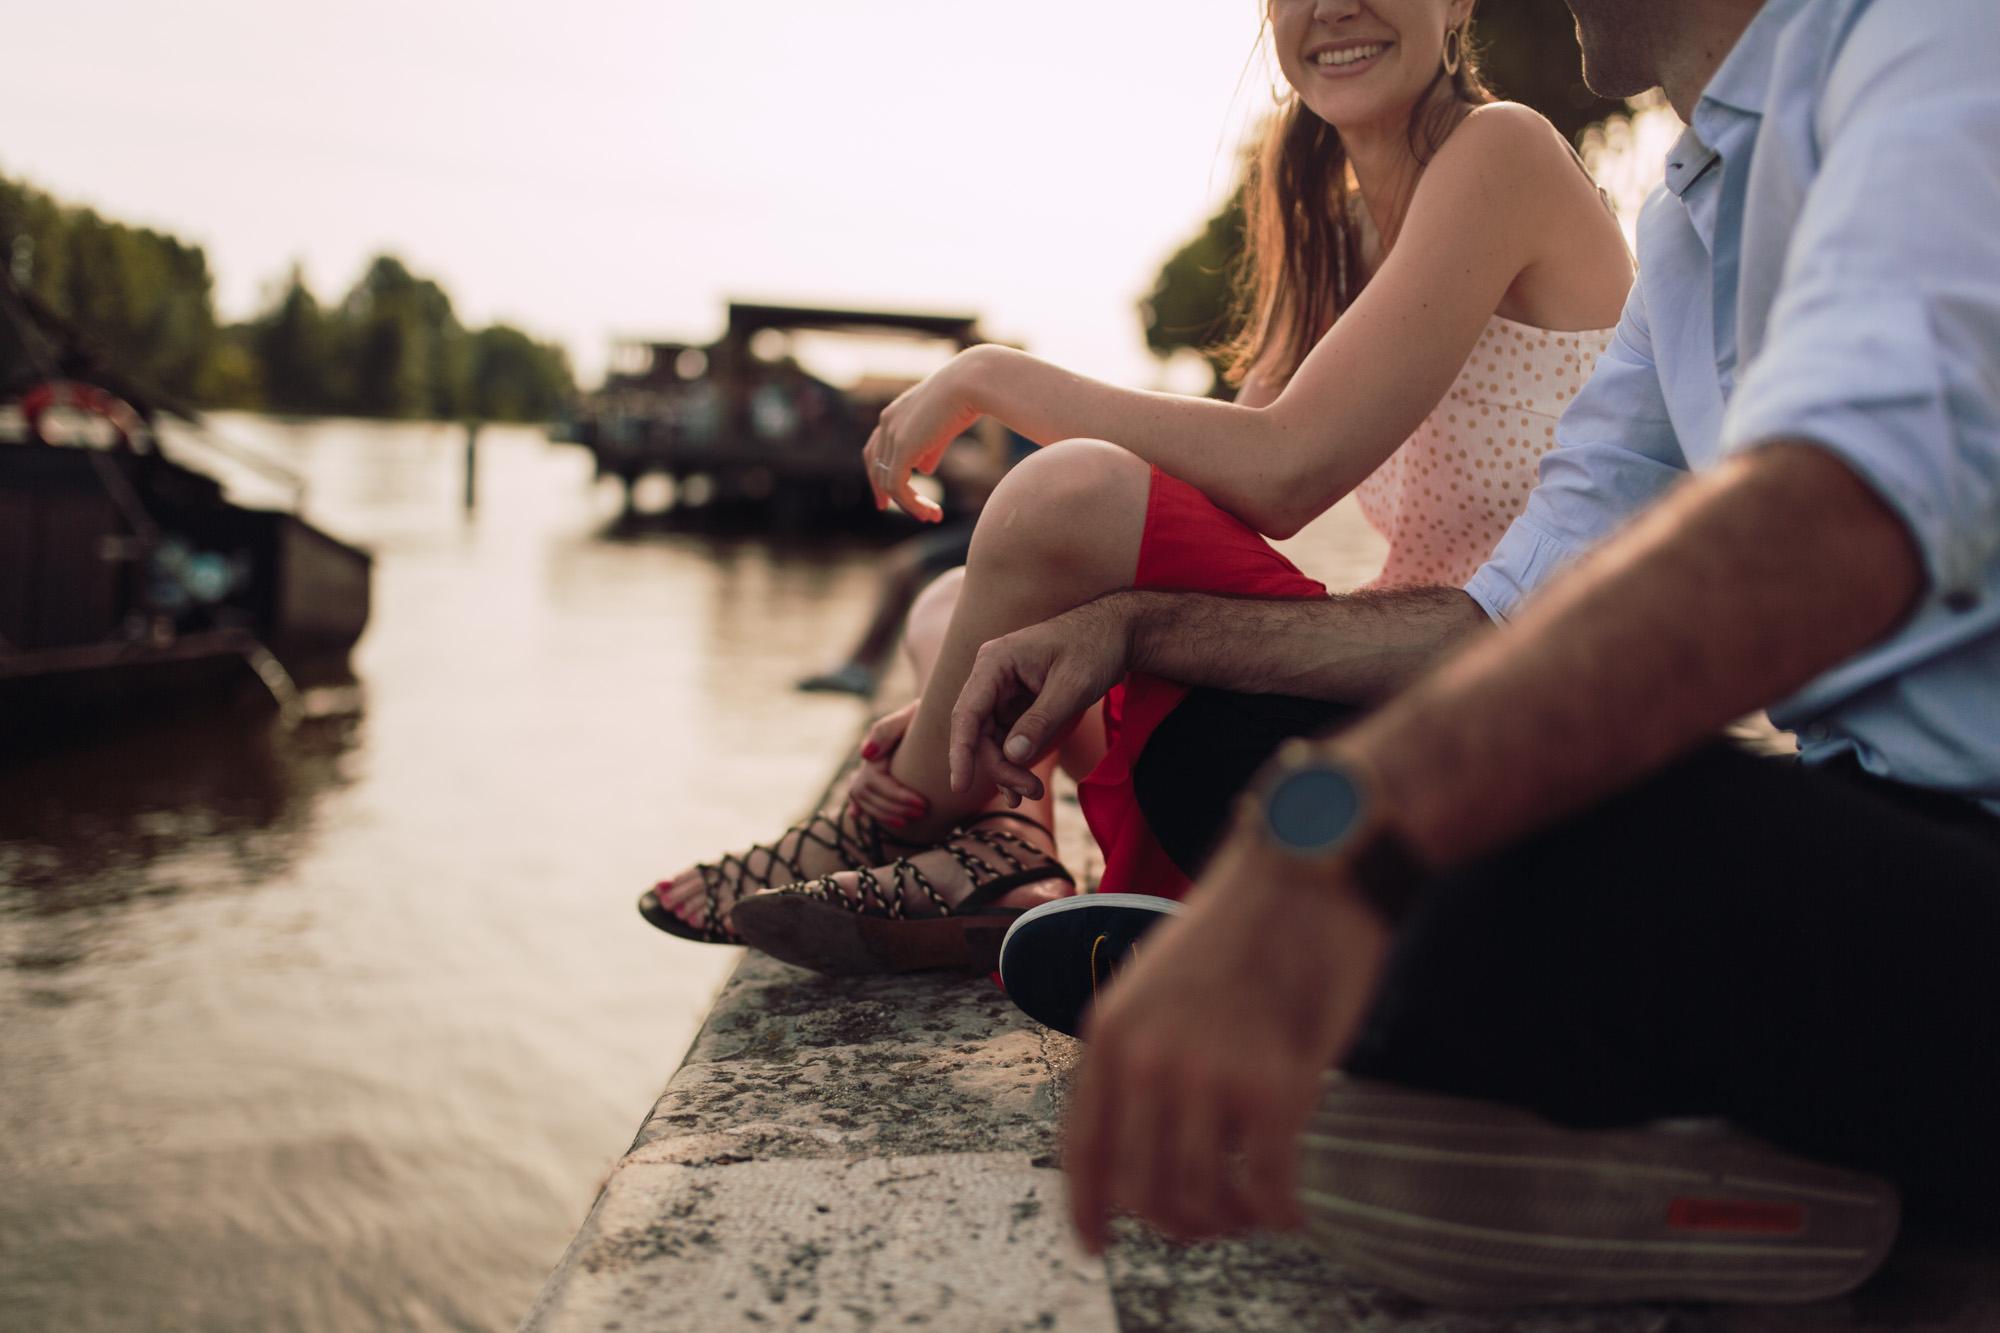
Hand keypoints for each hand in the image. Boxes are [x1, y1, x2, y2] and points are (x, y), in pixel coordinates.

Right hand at [847, 702, 928, 829]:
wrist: (927, 712)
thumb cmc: (921, 715)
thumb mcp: (908, 715)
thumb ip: (885, 730)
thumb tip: (865, 755)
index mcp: (875, 747)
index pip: (877, 780)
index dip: (897, 796)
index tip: (922, 804)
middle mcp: (867, 760)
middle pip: (866, 793)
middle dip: (893, 807)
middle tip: (922, 813)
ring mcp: (868, 768)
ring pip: (862, 799)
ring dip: (883, 814)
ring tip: (908, 821)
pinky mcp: (875, 776)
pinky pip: (861, 796)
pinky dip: (863, 808)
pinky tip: (860, 817)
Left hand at [862, 348, 989, 522]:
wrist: (972, 383)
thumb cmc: (965, 399)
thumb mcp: (943, 427)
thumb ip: (930, 448)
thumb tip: (924, 470)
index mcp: (894, 414)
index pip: (875, 450)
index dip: (879, 474)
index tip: (886, 498)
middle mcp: (887, 423)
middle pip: (875, 466)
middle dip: (884, 492)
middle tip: (889, 511)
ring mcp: (892, 434)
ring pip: (887, 481)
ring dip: (908, 503)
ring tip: (930, 516)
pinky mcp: (903, 447)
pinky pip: (897, 485)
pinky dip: (911, 503)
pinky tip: (929, 512)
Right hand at [947, 597, 1134, 801]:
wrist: (1117, 632)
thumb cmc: (1096, 648)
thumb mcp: (1072, 686)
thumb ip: (1040, 721)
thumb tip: (1012, 755)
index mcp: (995, 662)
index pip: (966, 713)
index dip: (961, 752)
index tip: (960, 786)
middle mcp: (991, 675)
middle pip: (978, 732)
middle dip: (1000, 766)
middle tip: (1031, 791)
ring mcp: (1002, 689)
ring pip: (991, 738)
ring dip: (1008, 768)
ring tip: (1034, 791)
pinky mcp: (1017, 702)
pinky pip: (1007, 736)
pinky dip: (1015, 760)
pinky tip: (1024, 784)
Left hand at [1063, 823, 1393, 1251]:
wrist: (1306, 867)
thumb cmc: (1241, 925)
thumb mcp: (1154, 982)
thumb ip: (1139, 1054)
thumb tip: (1144, 1142)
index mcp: (1110, 1032)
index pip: (1084, 1149)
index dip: (1087, 1209)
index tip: (1096, 1246)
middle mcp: (1149, 1059)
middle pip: (1144, 1191)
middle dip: (1178, 1222)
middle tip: (1212, 1220)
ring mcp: (1212, 1073)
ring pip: (1201, 1200)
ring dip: (1229, 1221)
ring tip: (1253, 1208)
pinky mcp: (1279, 1084)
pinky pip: (1267, 1187)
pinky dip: (1280, 1212)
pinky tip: (1293, 1208)